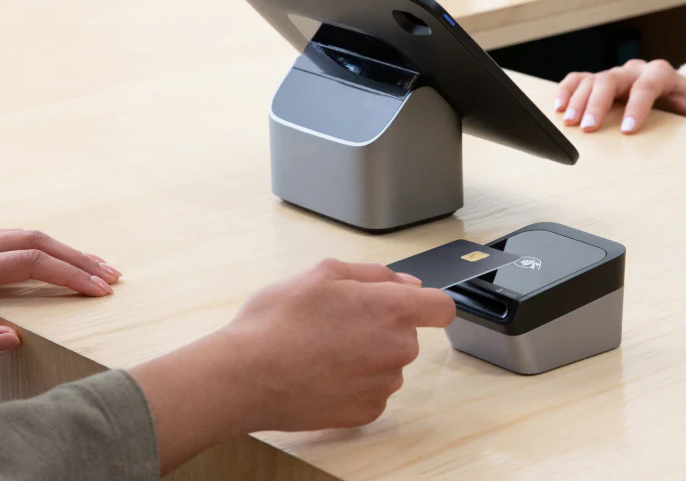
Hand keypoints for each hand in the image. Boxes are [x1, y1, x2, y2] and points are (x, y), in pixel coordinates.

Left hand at [0, 229, 121, 362]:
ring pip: (24, 235)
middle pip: (34, 241)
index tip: (99, 291)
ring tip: (95, 267)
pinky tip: (57, 259)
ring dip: (63, 251)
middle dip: (78, 260)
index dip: (69, 275)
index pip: (30, 261)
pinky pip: (10, 239)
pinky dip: (41, 248)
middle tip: (111, 277)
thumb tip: (11, 339)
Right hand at [132, 259, 455, 472]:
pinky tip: (322, 372)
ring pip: (387, 362)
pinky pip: (372, 390)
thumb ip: (374, 274)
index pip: (441, 307)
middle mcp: (397, 349)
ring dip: (366, 354)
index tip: (412, 304)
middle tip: (338, 320)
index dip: (427, 302)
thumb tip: (404, 282)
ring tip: (322, 347)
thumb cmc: (277, 323)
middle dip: (381, 325)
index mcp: (392, 309)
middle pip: (407, 333)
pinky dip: (354, 382)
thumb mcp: (324, 273)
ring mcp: (383, 384)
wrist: (244, 376)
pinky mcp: (366, 412)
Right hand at [554, 59, 685, 133]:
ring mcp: (614, 73)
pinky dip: (566, 91)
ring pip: (591, 79)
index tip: (629, 130)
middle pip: (610, 79)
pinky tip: (558, 108)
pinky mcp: (598, 79)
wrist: (671, 90)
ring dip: (577, 101)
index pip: (646, 86)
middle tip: (588, 128)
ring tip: (569, 122)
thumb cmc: (683, 101)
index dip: (637, 107)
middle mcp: (633, 70)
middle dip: (598, 104)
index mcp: (659, 73)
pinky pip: (577, 79)